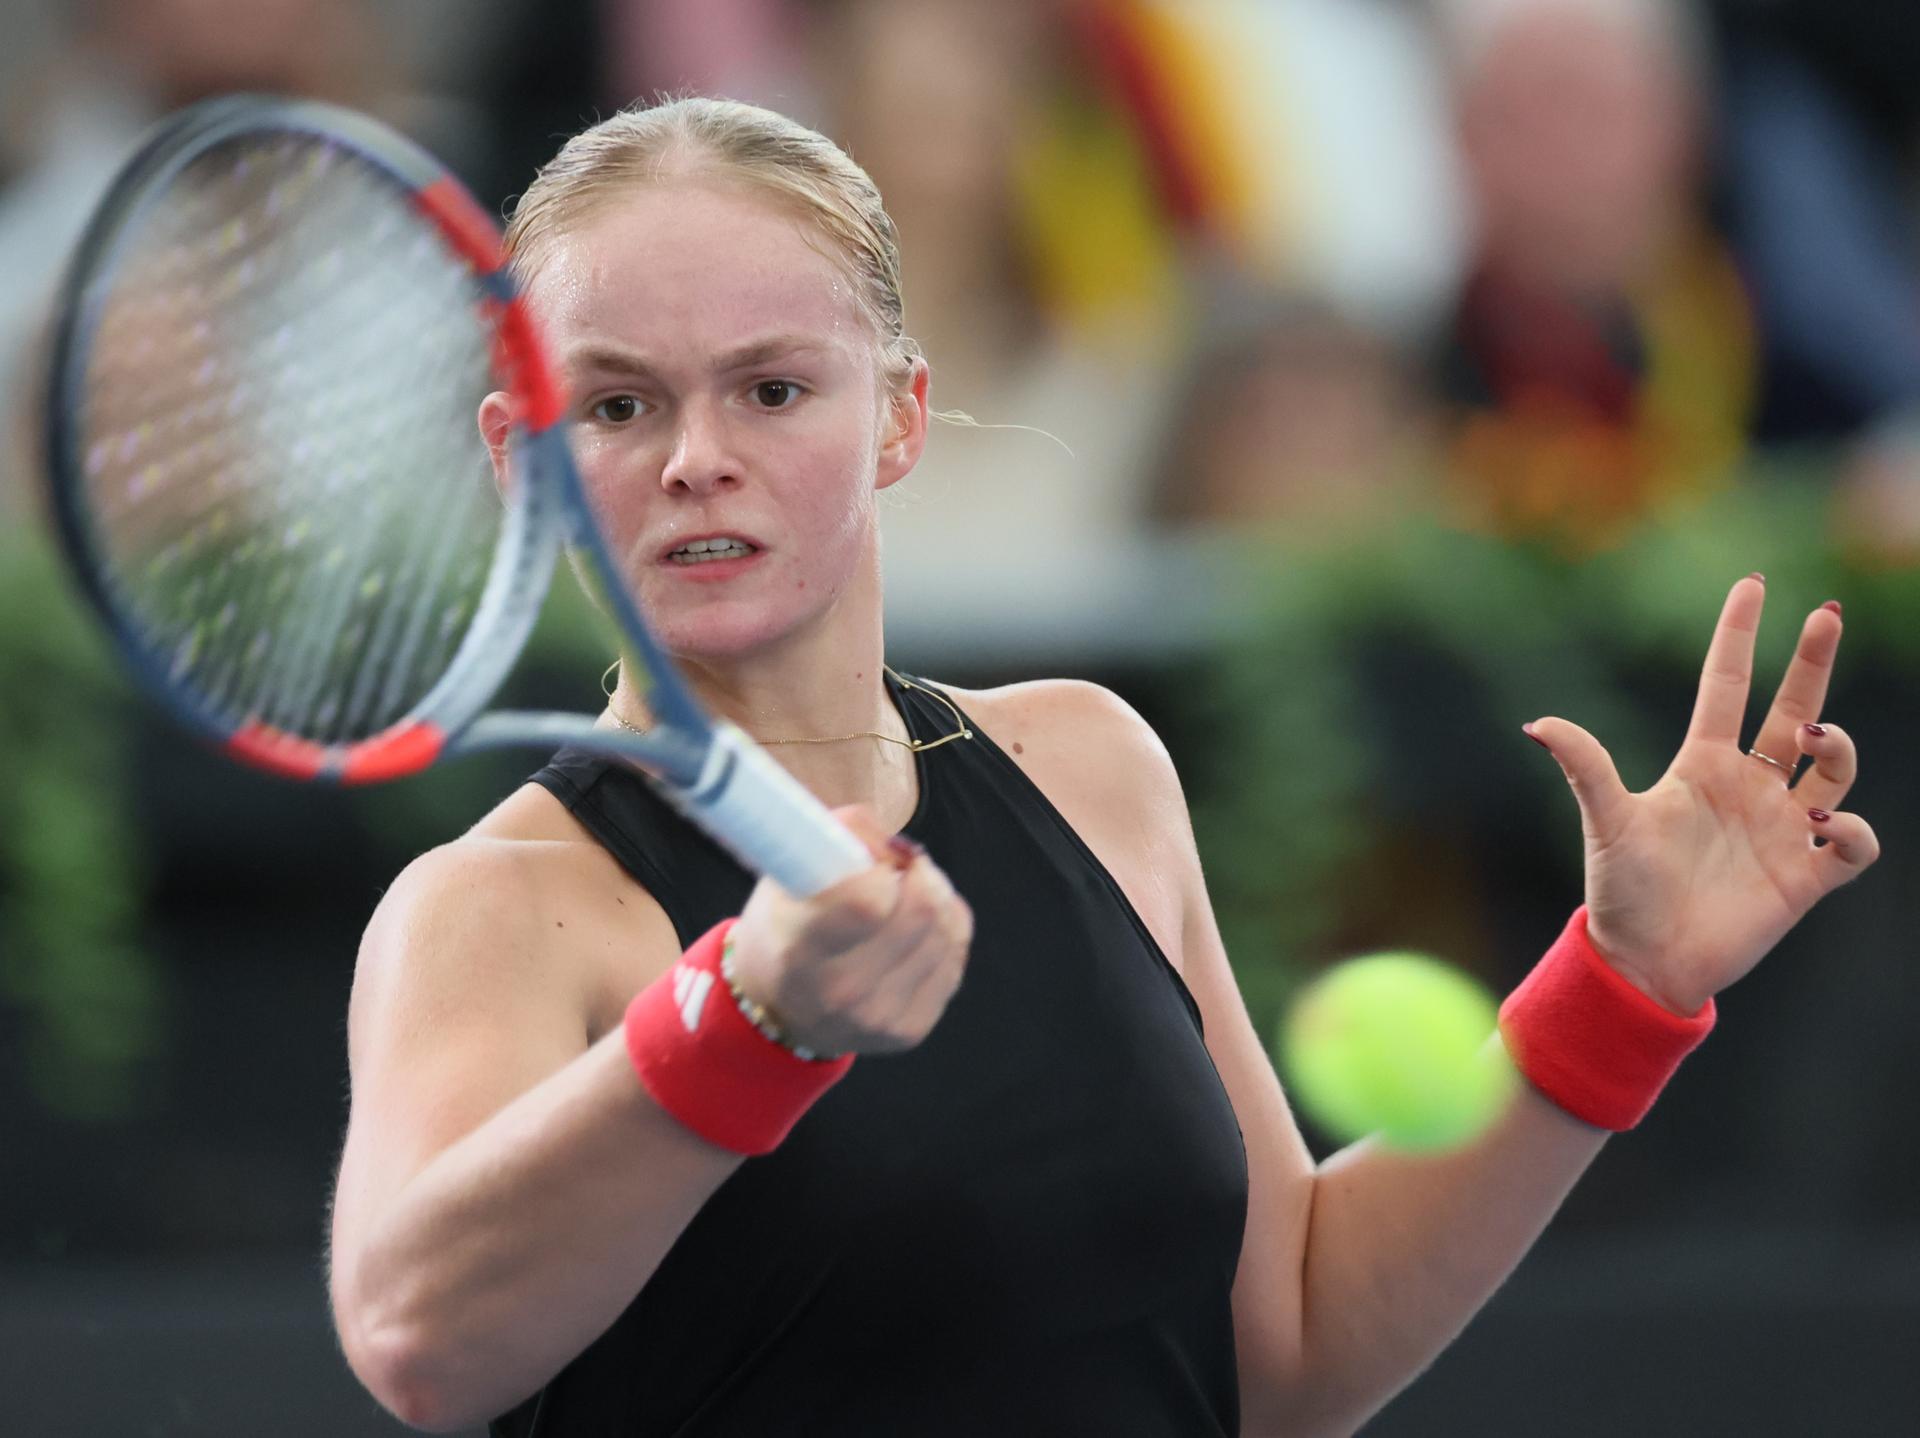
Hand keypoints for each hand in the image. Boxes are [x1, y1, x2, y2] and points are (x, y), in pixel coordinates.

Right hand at [725, 806, 973, 1054]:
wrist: (781, 1011)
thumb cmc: (785, 928)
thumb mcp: (787, 872)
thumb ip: (840, 836)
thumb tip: (897, 845)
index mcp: (800, 949)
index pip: (870, 899)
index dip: (882, 868)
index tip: (873, 864)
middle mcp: (842, 991)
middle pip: (925, 910)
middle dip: (920, 874)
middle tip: (901, 871)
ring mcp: (880, 1017)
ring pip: (949, 931)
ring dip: (936, 899)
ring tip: (907, 898)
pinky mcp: (909, 1032)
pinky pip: (955, 957)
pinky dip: (945, 931)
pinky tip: (917, 930)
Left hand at [1526, 576, 1878, 1014]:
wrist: (1644, 962)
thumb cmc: (1620, 891)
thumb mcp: (1605, 823)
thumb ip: (1586, 768)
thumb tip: (1536, 722)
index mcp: (1701, 766)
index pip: (1727, 685)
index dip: (1739, 635)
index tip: (1752, 583)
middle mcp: (1748, 788)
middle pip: (1793, 710)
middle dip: (1812, 661)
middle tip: (1827, 612)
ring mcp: (1781, 829)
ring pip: (1832, 768)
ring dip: (1836, 747)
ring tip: (1818, 737)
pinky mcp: (1806, 876)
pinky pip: (1852, 843)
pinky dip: (1853, 829)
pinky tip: (1828, 825)